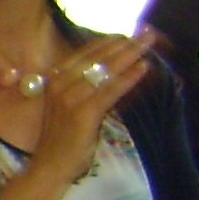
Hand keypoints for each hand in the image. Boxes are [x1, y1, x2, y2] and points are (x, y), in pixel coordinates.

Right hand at [30, 34, 153, 183]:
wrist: (49, 166)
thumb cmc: (60, 138)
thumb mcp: (67, 106)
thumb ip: (82, 87)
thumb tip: (109, 71)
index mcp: (55, 79)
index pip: (85, 53)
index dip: (108, 41)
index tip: (128, 33)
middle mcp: (60, 84)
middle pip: (97, 58)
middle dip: (124, 43)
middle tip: (147, 33)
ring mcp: (70, 98)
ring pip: (105, 70)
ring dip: (130, 54)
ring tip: (149, 43)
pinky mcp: (83, 113)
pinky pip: (110, 91)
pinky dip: (128, 78)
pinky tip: (143, 68)